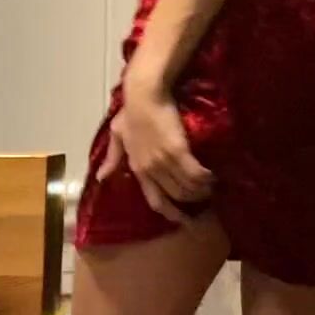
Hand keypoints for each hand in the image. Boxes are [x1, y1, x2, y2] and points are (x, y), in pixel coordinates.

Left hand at [94, 81, 214, 223]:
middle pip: (175, 195)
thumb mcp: (118, 135)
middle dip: (191, 201)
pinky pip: (195, 173)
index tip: (183, 219)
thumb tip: (101, 177)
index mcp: (137, 168)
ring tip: (212, 186)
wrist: (144, 95)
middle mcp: (150, 170)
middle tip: (204, 198)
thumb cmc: (132, 112)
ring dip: (201, 190)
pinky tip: (213, 176)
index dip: (170, 211)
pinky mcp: (178, 151)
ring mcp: (164, 162)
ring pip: (187, 187)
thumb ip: (113, 157)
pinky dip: (205, 178)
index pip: (154, 200)